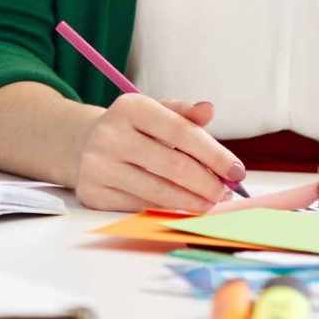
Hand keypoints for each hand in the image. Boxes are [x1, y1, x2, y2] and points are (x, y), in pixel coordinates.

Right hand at [71, 93, 245, 212]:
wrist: (82, 144)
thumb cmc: (132, 129)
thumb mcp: (156, 113)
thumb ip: (184, 114)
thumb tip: (209, 109)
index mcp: (129, 107)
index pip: (182, 132)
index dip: (214, 154)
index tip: (237, 172)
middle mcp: (110, 134)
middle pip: (174, 166)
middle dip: (208, 184)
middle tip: (225, 192)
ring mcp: (98, 165)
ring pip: (160, 192)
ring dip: (193, 202)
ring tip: (210, 202)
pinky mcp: (93, 192)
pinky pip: (142, 207)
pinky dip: (168, 210)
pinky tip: (182, 206)